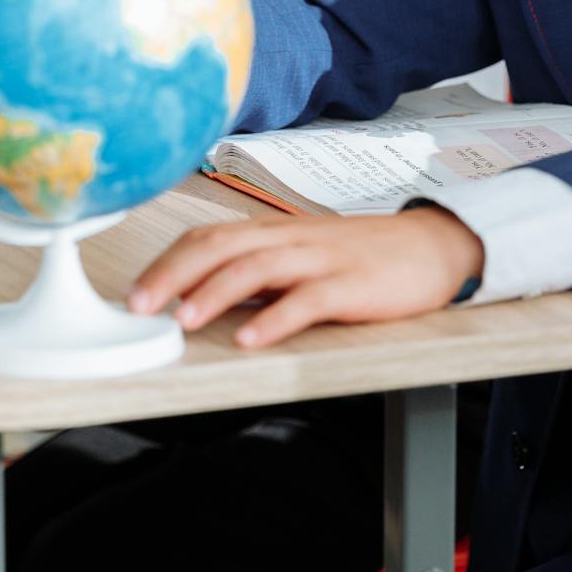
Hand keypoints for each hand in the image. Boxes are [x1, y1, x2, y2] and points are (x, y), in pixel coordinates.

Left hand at [127, 208, 484, 347]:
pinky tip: (251, 338)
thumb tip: (207, 295)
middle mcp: (293, 239)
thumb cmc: (367, 256)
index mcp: (277, 232)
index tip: (134, 291)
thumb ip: (262, 271)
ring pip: (257, 268)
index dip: (168, 261)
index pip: (210, 236)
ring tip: (183, 319)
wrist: (436, 247)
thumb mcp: (306, 256)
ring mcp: (323, 260)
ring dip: (214, 293)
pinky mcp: (352, 286)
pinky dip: (274, 319)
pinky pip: (307, 300)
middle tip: (138, 305)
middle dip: (173, 274)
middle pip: (221, 246)